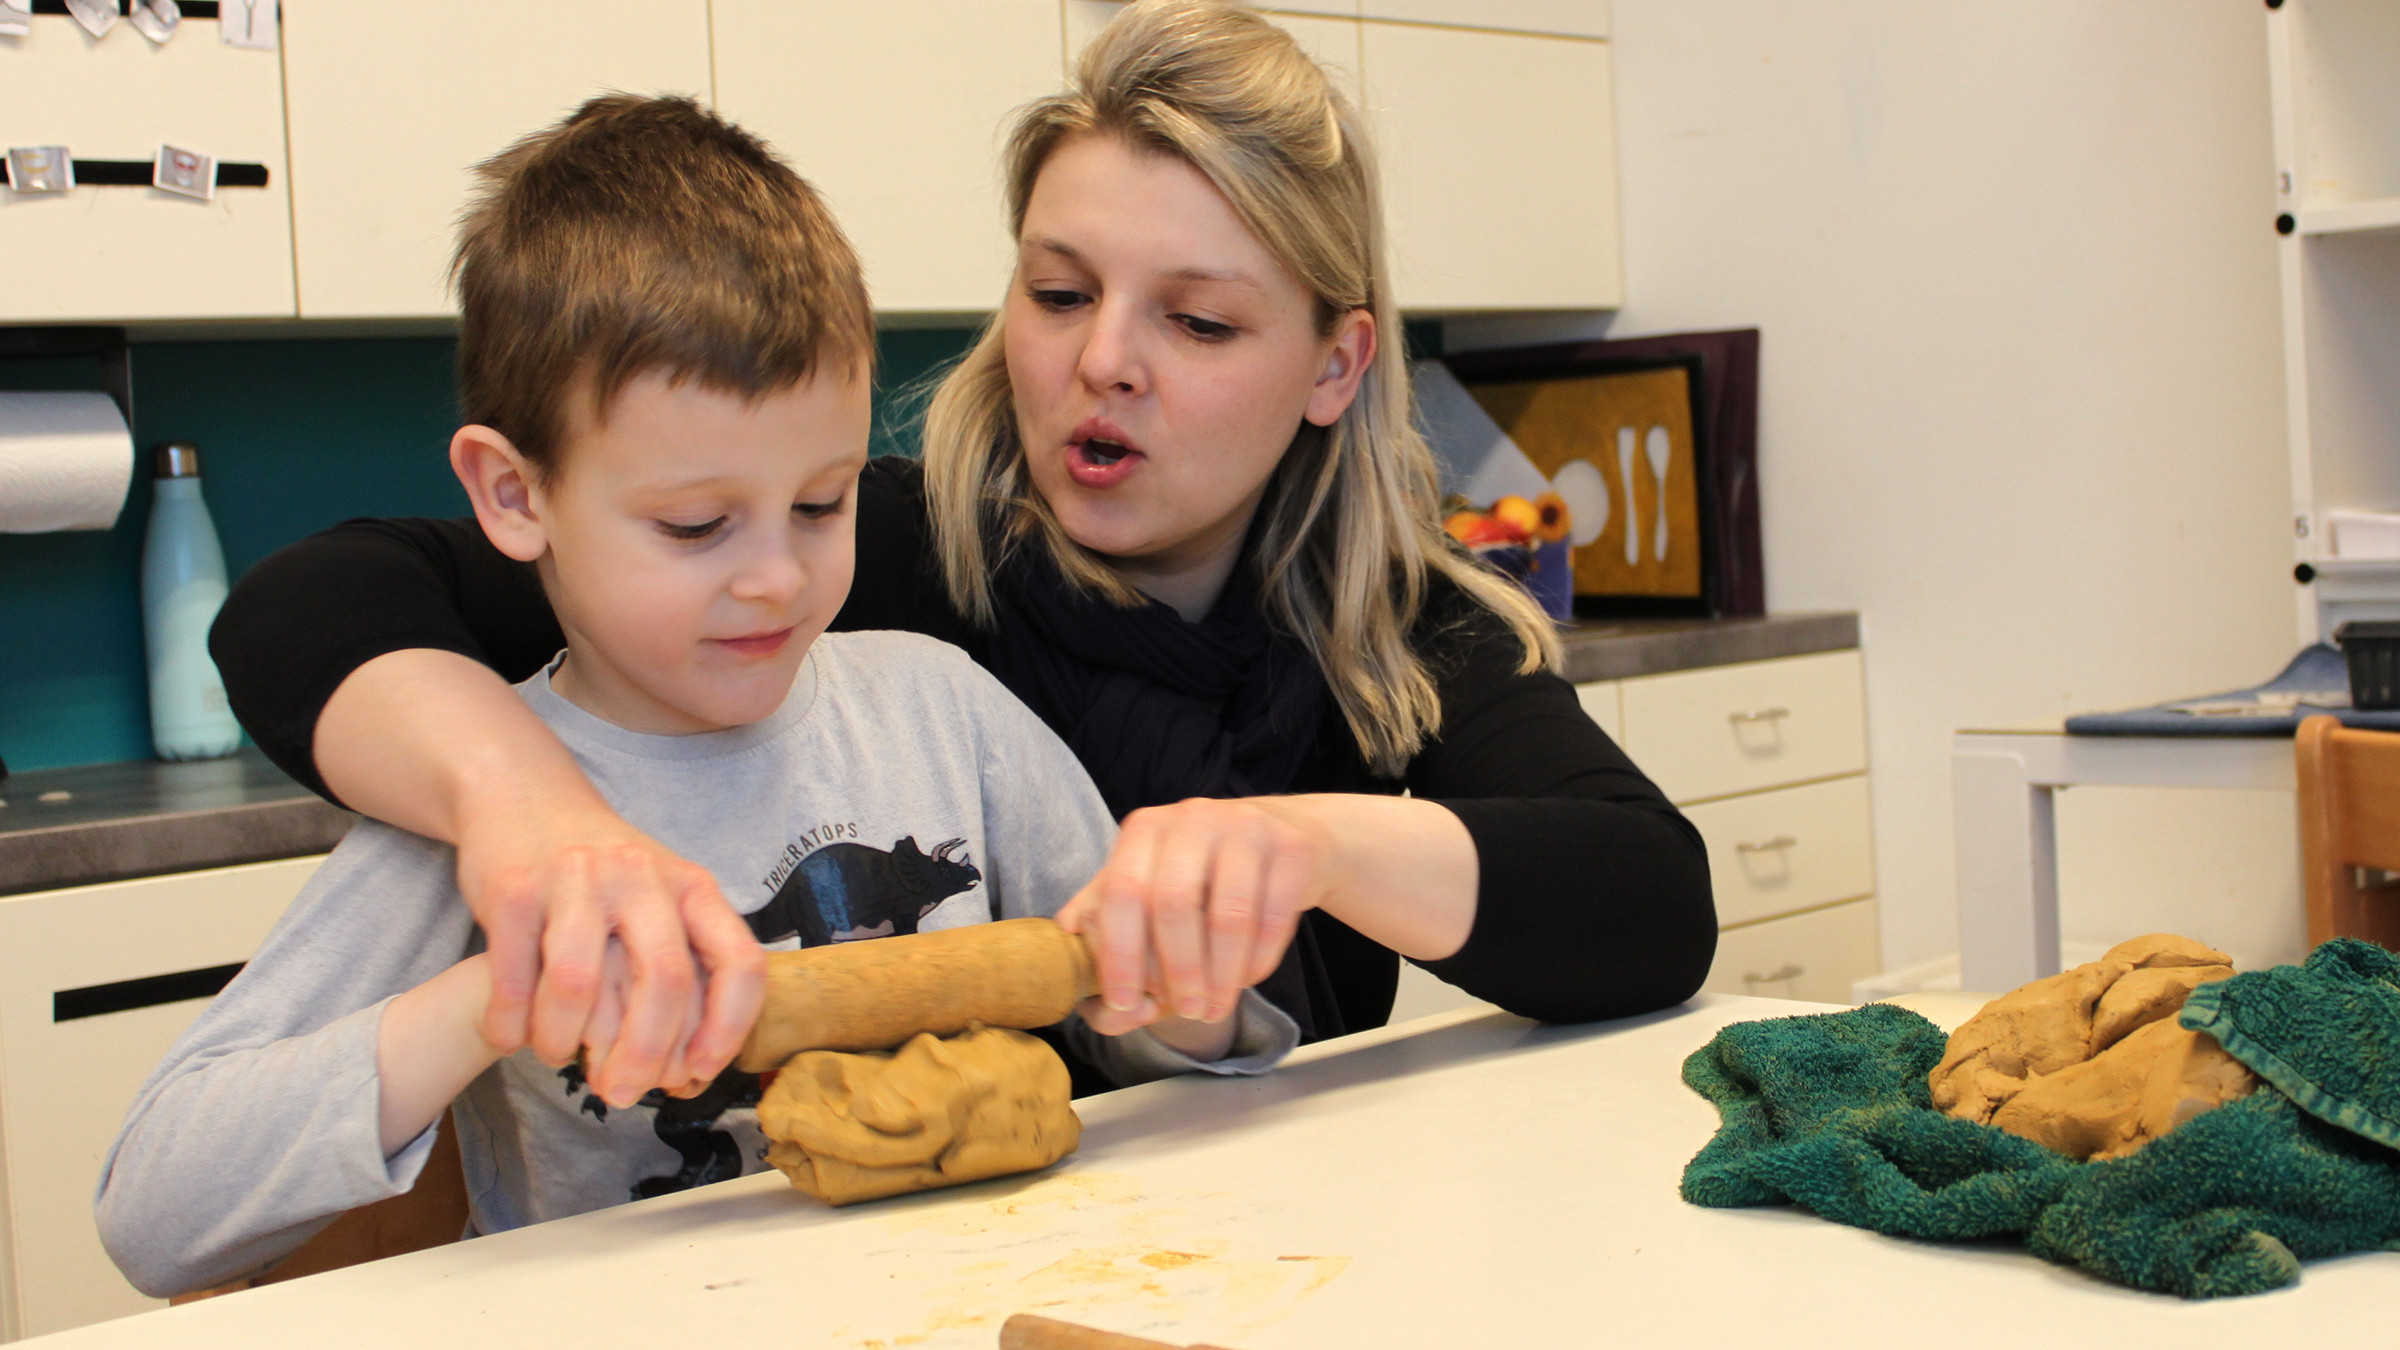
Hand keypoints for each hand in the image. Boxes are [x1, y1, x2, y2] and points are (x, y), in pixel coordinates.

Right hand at [316, 649, 765, 1106]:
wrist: (523, 797)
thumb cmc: (601, 875)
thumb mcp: (660, 903)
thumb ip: (678, 975)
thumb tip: (681, 1075)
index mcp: (693, 888)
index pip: (739, 964)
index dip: (726, 1030)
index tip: (696, 1076)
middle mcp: (643, 878)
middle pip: (664, 981)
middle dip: (644, 1055)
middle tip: (621, 1095)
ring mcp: (577, 879)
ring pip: (581, 985)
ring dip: (564, 1041)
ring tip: (556, 1055)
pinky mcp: (514, 889)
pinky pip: (514, 979)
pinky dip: (512, 1026)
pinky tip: (512, 1037)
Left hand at [1056, 797, 1334, 1037]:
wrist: (1286, 839)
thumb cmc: (1205, 873)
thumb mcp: (1150, 883)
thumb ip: (1107, 920)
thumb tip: (1077, 957)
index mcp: (1145, 829)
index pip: (1121, 892)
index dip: (1119, 954)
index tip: (1126, 1003)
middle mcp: (1192, 818)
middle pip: (1173, 904)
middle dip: (1176, 971)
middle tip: (1185, 1012)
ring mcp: (1245, 827)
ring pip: (1228, 916)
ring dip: (1220, 976)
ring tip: (1215, 1009)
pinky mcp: (1291, 847)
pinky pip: (1272, 918)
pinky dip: (1258, 961)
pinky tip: (1248, 980)